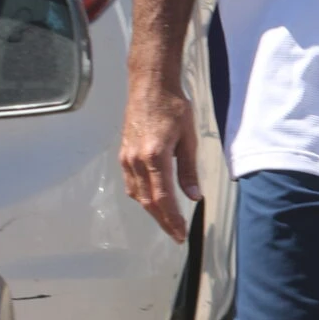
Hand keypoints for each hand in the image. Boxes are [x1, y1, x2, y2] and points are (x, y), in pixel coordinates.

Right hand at [121, 82, 200, 241]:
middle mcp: (136, 160)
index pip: (163, 198)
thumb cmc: (172, 105)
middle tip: (176, 235)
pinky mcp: (124, 154)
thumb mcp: (189, 137)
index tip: (181, 234)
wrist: (150, 84)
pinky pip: (131, 183)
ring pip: (137, 195)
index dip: (172, 219)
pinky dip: (142, 197)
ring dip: (152, 211)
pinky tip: (152, 201)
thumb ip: (189, 170)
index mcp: (155, 156)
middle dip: (163, 221)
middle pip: (148, 201)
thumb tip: (194, 195)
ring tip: (168, 222)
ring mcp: (127, 157)